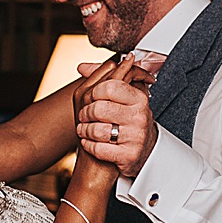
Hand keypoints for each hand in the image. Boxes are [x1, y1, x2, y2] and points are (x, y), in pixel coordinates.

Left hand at [75, 59, 156, 177]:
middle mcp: (139, 117)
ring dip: (85, 130)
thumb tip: (82, 66)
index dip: (95, 92)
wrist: (139, 154)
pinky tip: (90, 142)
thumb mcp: (123, 97)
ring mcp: (135, 137)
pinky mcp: (129, 156)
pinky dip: (89, 145)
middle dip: (86, 113)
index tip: (93, 98)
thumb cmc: (127, 122)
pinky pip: (99, 148)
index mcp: (138, 99)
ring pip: (97, 130)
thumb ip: (104, 78)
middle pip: (99, 108)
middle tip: (85, 116)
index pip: (110, 86)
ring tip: (85, 129)